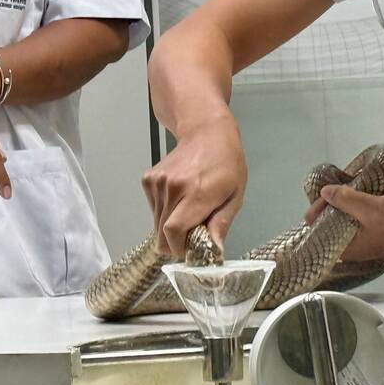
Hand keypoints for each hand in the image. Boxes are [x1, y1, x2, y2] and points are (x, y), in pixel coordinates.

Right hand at [141, 115, 245, 256]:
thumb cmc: (226, 164)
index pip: (174, 231)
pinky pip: (153, 209)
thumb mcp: (235, 195)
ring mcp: (157, 182)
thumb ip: (221, 223)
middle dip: (175, 243)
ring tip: (188, 214)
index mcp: (197, 193)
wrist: (206, 132)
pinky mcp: (148, 180)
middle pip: (161, 233)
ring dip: (169, 228)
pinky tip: (179, 201)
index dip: (178, 248)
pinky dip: (163, 213)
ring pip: (156, 223)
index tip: (190, 251)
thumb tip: (213, 250)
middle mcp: (172, 188)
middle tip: (191, 239)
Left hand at [316, 185, 383, 260]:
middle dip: (328, 211)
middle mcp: (354, 252)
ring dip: (342, 211)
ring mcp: (365, 246)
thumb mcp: (369, 207)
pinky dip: (354, 214)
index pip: (320, 232)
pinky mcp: (375, 239)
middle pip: (330, 230)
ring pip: (344, 227)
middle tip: (332, 192)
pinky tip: (358, 202)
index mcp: (348, 248)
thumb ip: (345, 200)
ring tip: (342, 193)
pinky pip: (356, 227)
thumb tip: (325, 192)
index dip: (318, 212)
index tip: (324, 195)